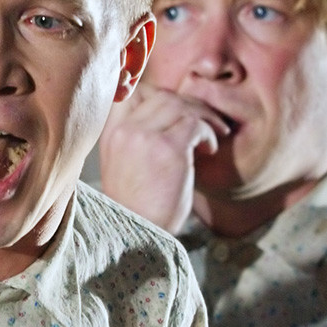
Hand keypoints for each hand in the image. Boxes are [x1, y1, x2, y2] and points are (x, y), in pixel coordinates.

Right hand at [99, 83, 230, 231]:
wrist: (138, 236)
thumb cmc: (138, 206)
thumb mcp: (125, 164)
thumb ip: (138, 136)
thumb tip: (170, 111)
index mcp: (110, 134)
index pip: (129, 91)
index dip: (155, 91)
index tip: (176, 105)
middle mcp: (123, 131)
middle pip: (161, 95)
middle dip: (190, 104)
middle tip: (207, 120)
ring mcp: (143, 137)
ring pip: (180, 105)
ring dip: (204, 116)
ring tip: (215, 133)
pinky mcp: (168, 149)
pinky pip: (195, 124)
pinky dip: (208, 133)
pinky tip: (210, 150)